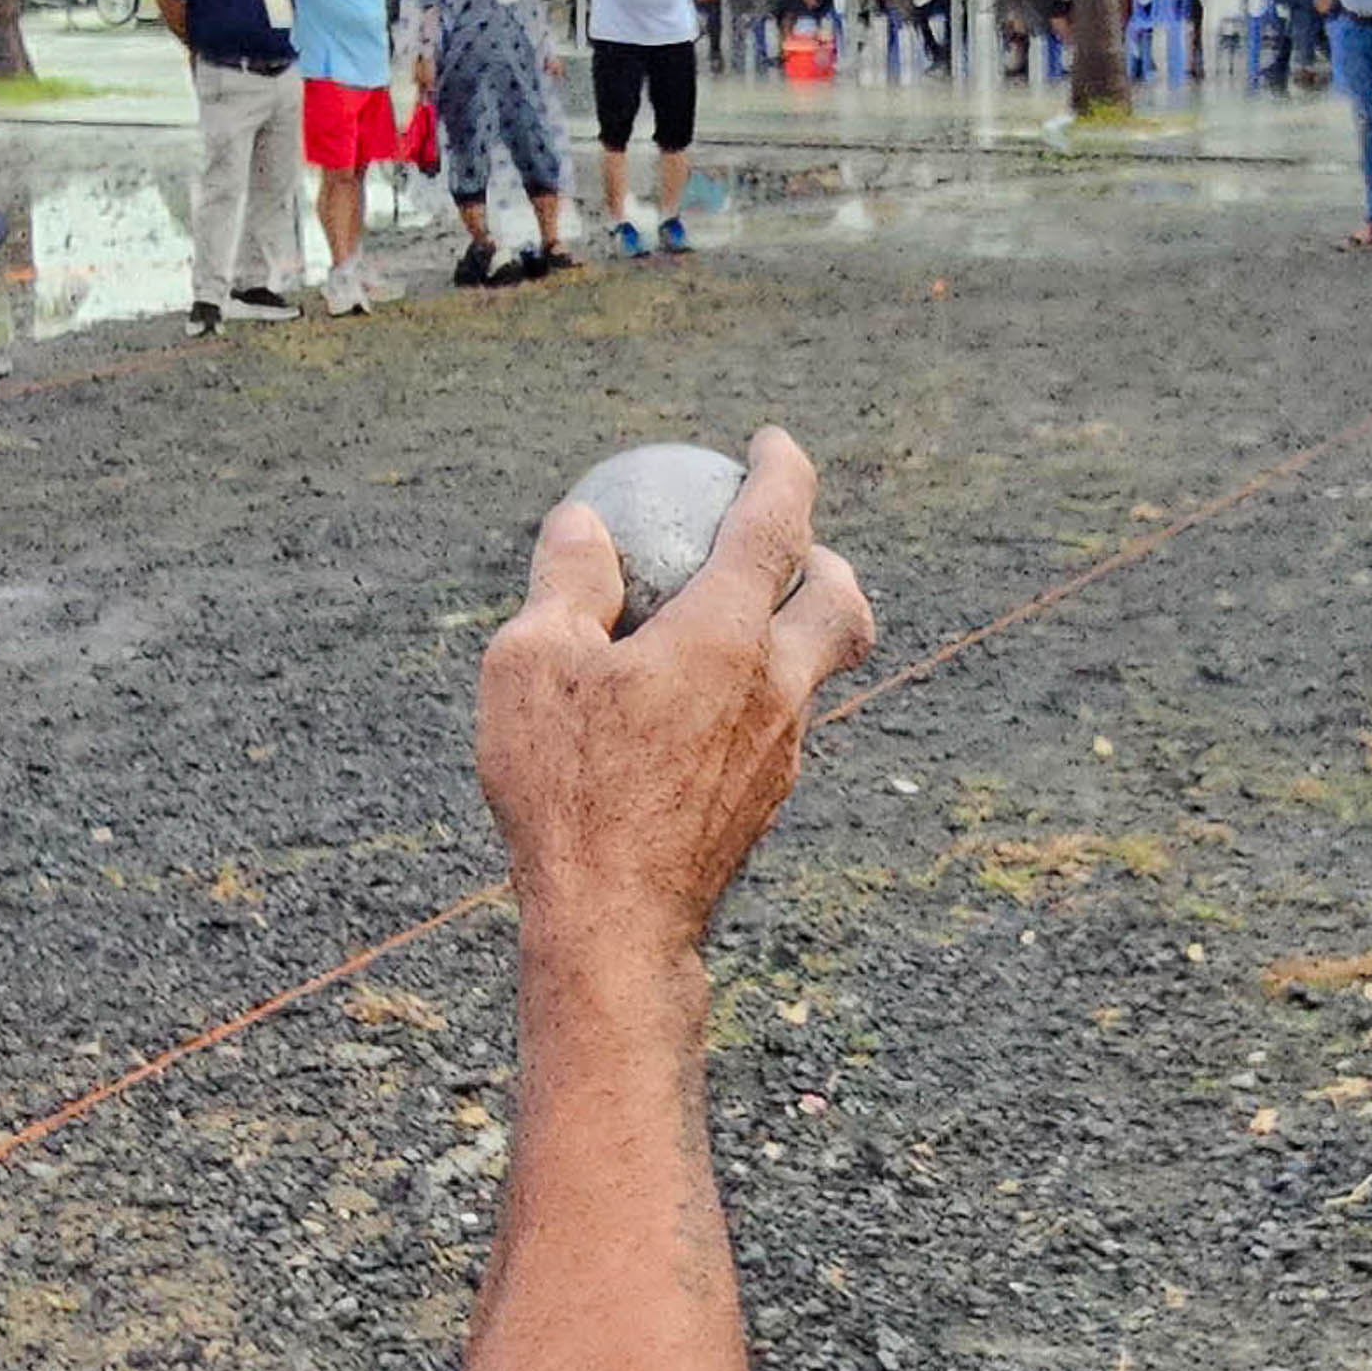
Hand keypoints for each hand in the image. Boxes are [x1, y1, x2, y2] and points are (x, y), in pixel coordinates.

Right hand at [476, 429, 870, 965]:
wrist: (615, 925)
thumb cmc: (564, 790)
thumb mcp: (529, 666)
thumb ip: (565, 582)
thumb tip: (583, 522)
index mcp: (726, 637)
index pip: (777, 526)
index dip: (782, 471)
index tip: (769, 445)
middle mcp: (775, 687)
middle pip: (841, 603)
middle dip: (827, 560)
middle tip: (787, 546)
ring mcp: (780, 752)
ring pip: (815, 670)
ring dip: (791, 632)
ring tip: (729, 629)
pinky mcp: (764, 803)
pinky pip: (778, 725)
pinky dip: (755, 693)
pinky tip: (693, 713)